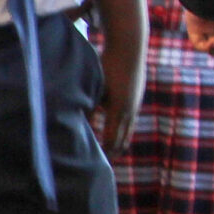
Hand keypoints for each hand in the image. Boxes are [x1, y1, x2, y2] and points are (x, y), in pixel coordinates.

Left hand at [96, 41, 144, 157]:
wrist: (129, 47)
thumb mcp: (96, 88)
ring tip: (107, 153)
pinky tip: (113, 134)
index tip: (94, 162)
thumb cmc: (108, 65)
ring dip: (117, 143)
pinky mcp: (135, 100)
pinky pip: (128, 122)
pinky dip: (121, 131)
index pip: (112, 141)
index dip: (104, 153)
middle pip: (122, 141)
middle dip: (111, 153)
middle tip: (100, 166)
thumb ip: (88, 108)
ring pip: (127, 132)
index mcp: (119, 110)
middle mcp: (130, 111)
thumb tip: (78, 125)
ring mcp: (135, 106)